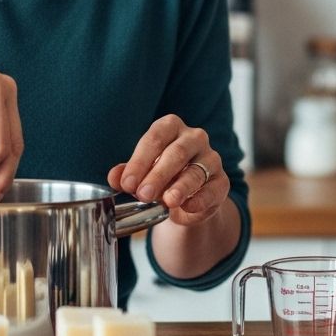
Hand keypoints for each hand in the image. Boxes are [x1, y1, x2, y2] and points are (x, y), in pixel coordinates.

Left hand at [108, 114, 227, 226]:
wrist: (187, 200)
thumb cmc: (161, 178)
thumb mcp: (142, 174)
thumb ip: (128, 174)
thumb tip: (114, 177)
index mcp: (171, 127)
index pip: (155, 138)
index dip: (139, 161)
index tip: (127, 183)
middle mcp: (194, 138)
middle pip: (176, 153)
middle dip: (157, 175)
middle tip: (142, 194)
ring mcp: (211, 158)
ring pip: (196, 171)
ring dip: (180, 187)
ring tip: (167, 201)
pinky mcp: (222, 182)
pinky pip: (213, 189)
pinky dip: (200, 199)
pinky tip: (187, 207)